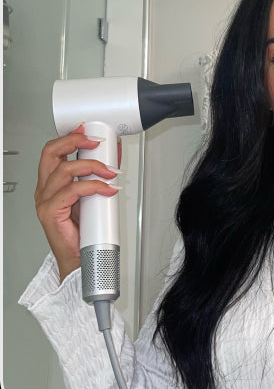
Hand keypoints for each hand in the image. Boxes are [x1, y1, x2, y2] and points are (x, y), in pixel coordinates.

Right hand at [34, 124, 120, 281]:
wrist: (80, 258)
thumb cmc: (84, 228)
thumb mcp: (94, 193)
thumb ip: (100, 174)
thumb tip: (114, 156)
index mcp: (51, 182)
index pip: (54, 151)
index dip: (70, 137)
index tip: (88, 130)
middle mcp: (45, 189)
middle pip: (51, 153)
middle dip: (74, 141)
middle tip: (96, 142)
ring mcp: (45, 200)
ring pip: (64, 170)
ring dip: (93, 167)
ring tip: (110, 173)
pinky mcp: (50, 213)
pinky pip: (72, 191)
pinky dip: (94, 187)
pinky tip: (107, 189)